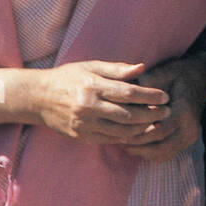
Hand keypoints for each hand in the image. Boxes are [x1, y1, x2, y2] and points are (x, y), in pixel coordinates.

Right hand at [35, 61, 168, 143]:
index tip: (165, 96)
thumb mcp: (90, 66)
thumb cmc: (67, 78)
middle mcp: (88, 107)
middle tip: (167, 111)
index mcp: (92, 86)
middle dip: (151, 114)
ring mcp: (84, 125)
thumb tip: (142, 67)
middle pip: (128, 114)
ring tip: (157, 122)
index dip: (149, 96)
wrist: (38, 98)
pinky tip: (138, 131)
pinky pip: (110, 139)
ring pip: (121, 131)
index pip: (127, 93)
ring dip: (143, 128)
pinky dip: (127, 136)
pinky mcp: (82, 137)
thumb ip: (117, 69)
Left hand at [123, 53, 205, 163]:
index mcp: (184, 111)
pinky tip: (136, 145)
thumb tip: (129, 94)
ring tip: (124, 143)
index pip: (159, 130)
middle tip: (118, 139)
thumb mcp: (164, 71)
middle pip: (159, 147)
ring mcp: (190, 137)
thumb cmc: (179, 74)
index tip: (120, 129)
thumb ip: (148, 83)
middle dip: (137, 145)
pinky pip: (166, 155)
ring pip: (162, 154)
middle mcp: (189, 128)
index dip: (138, 133)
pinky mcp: (186, 142)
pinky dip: (150, 153)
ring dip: (142, 151)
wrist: (200, 79)